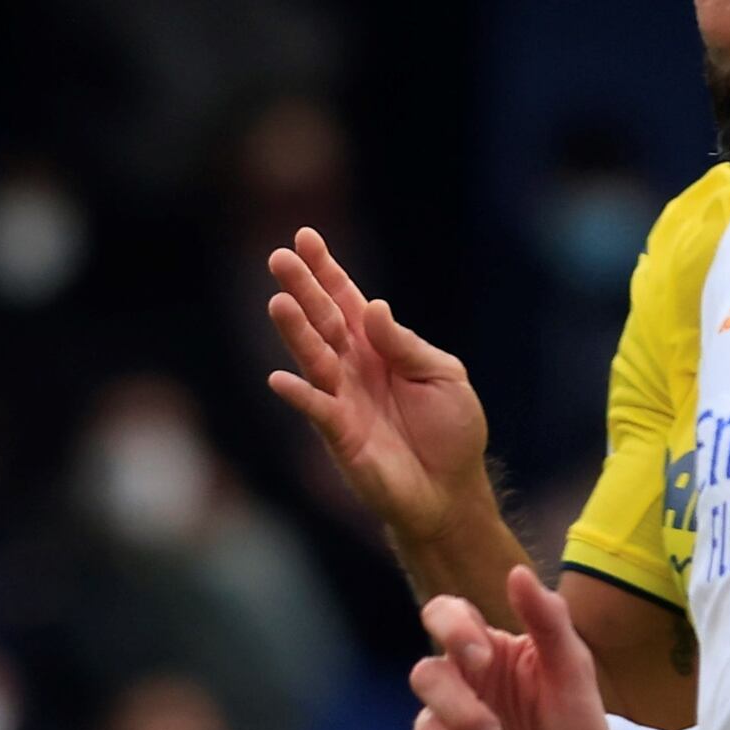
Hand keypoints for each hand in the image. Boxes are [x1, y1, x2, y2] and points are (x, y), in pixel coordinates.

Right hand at [264, 225, 489, 545]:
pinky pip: (317, 411)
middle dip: (302, 290)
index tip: (304, 238)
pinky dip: (299, 395)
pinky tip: (280, 379)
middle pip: (323, 321)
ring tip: (278, 303)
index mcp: (379, 345)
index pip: (347, 300)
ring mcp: (343, 399)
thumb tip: (372, 307)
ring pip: (314, 358)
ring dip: (295, 332)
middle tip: (278, 259)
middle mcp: (354, 367)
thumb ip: (405, 343)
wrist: (451, 491)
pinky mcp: (340, 436)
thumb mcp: (443, 375)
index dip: (326, 270)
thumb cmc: (451, 430)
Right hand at [407, 565, 611, 729]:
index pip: (441, 614)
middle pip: (424, 677)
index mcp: (482, 650)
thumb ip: (549, 620)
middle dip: (457, 707)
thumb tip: (518, 572)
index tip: (480, 656)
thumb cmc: (573, 721)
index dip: (449, 629)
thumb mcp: (573, 670)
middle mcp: (456, 685)